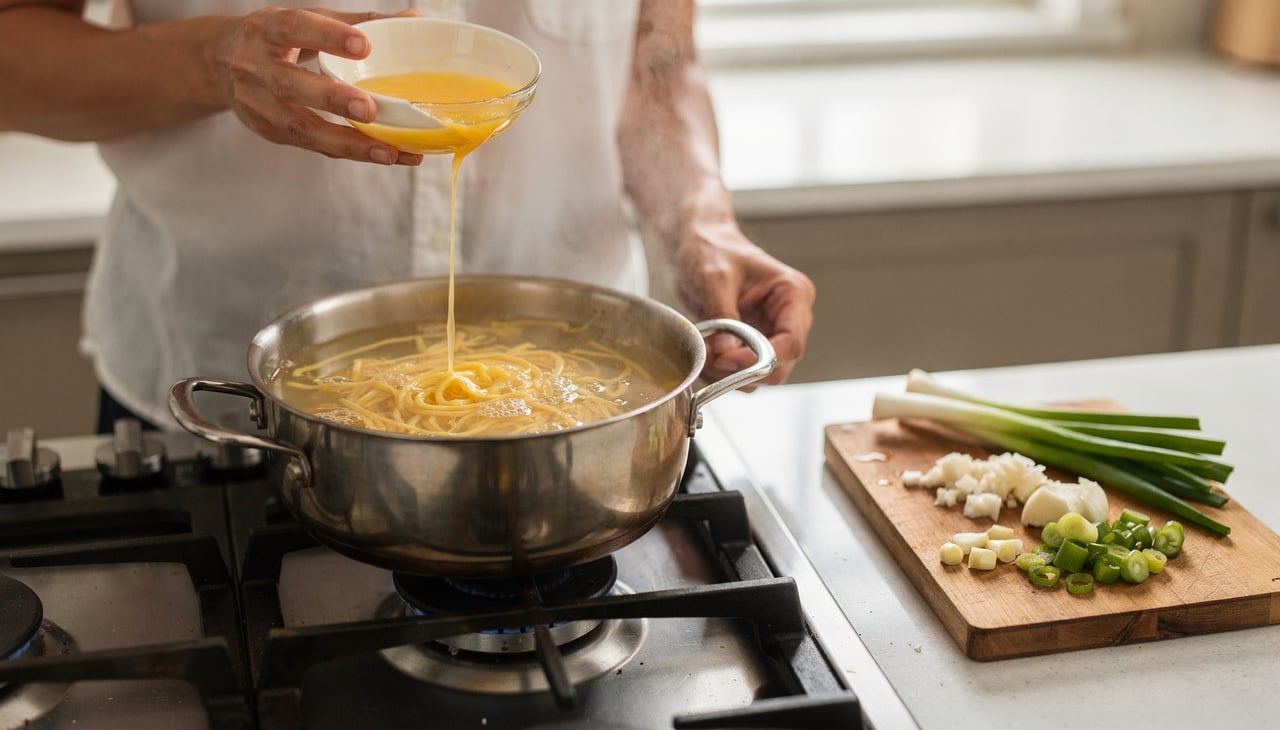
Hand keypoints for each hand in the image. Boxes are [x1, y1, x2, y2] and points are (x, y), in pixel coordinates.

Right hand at [216, 7, 421, 164]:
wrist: (220, 65)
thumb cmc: (277, 40)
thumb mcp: (307, 21)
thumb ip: (356, 22)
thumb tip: (412, 18)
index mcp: (267, 29)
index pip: (295, 28)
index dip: (328, 36)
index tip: (363, 45)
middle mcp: (255, 67)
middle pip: (292, 86)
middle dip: (332, 100)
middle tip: (370, 110)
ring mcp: (258, 104)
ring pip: (301, 128)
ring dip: (347, 143)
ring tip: (389, 152)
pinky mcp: (268, 131)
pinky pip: (311, 145)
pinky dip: (347, 151)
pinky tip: (382, 155)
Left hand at [674, 219, 815, 386]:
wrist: (697, 246)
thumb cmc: (712, 249)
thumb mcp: (714, 278)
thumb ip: (722, 316)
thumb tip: (725, 354)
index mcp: (792, 293)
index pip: (792, 342)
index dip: (763, 359)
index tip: (728, 360)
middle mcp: (789, 316)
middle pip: (780, 364)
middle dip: (745, 369)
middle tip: (712, 359)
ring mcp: (772, 331)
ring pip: (762, 373)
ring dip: (731, 374)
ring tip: (704, 354)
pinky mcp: (753, 342)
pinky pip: (745, 371)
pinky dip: (723, 372)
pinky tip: (705, 355)